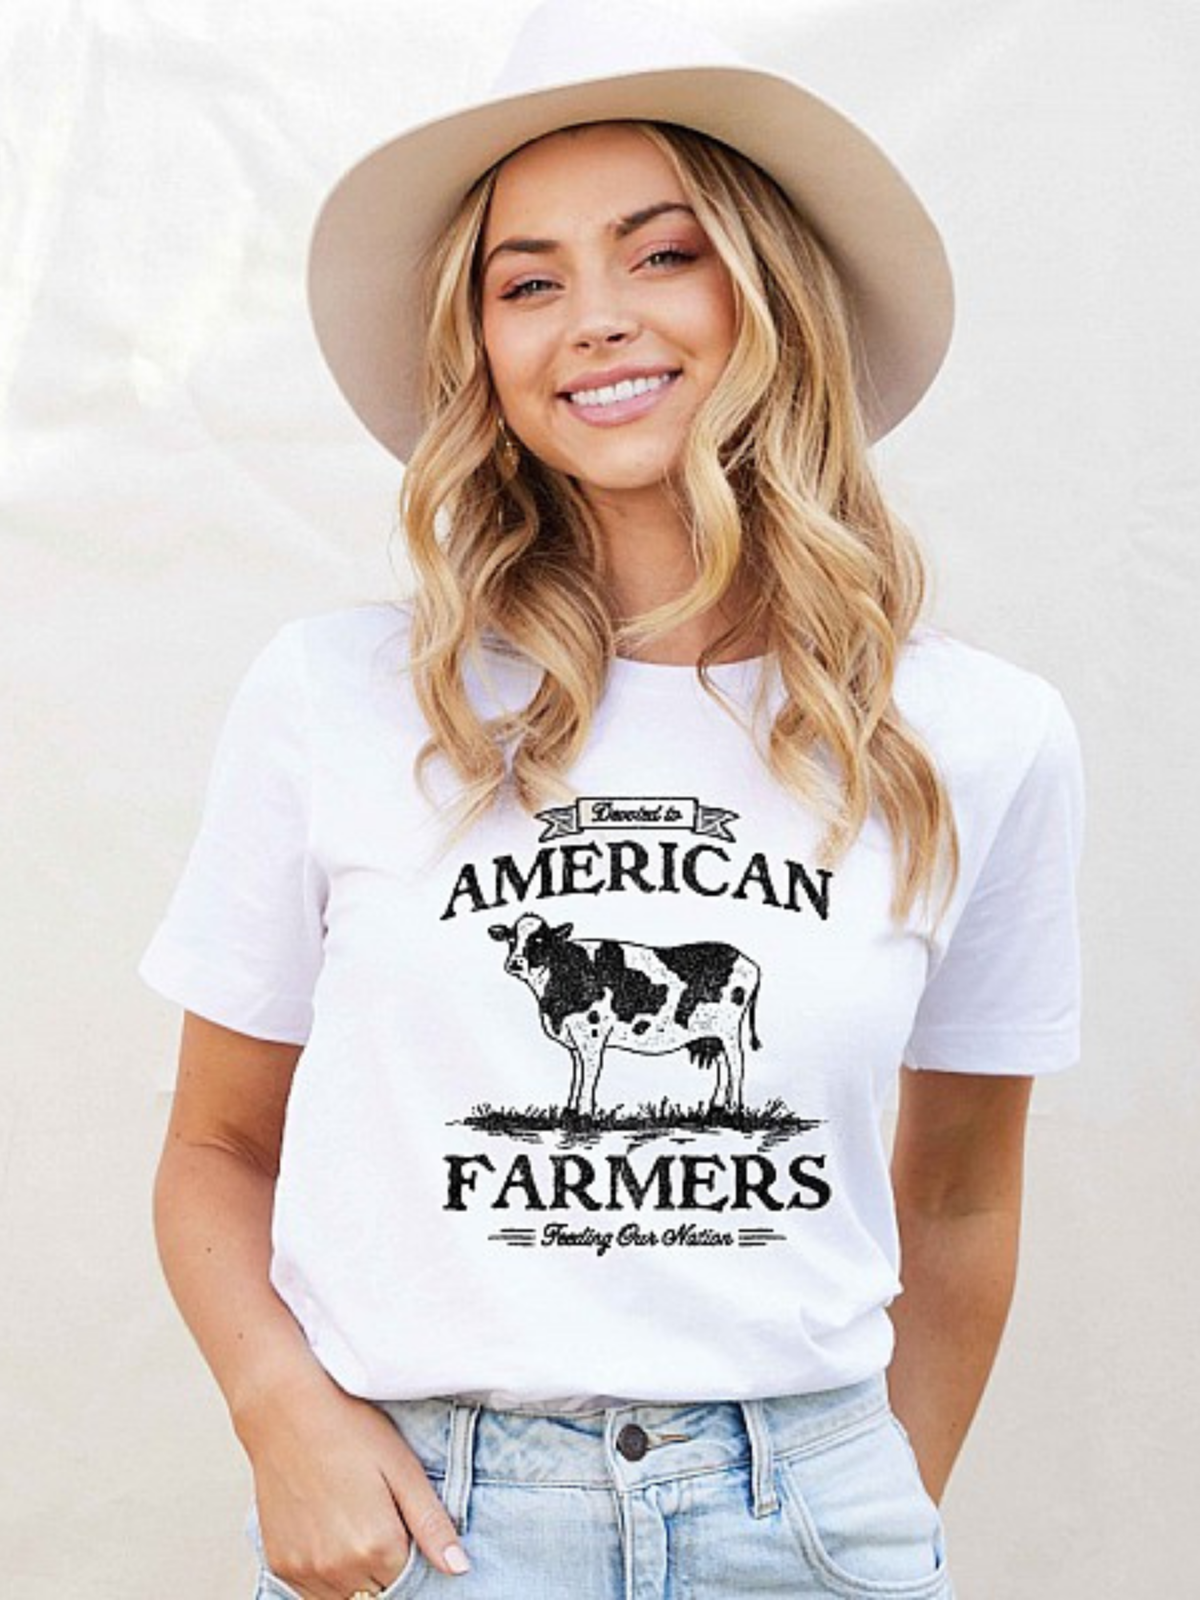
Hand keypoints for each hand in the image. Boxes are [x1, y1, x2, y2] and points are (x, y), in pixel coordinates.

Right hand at [236, 1366, 470, 1598]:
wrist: (285, 1411)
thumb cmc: (349, 1430)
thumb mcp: (403, 1468)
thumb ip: (432, 1524)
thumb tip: (459, 1568)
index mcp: (377, 1546)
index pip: (409, 1581)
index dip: (411, 1553)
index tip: (402, 1524)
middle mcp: (339, 1569)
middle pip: (376, 1593)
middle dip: (384, 1567)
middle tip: (376, 1518)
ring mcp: (305, 1571)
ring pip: (346, 1597)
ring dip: (355, 1575)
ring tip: (352, 1521)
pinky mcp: (281, 1566)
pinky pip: (312, 1593)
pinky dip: (327, 1575)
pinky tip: (329, 1532)